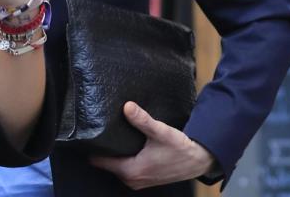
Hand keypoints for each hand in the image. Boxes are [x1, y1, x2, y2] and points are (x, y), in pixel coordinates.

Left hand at [90, 102, 214, 189]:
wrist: (199, 160)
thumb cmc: (180, 148)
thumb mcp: (160, 132)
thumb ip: (142, 120)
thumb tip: (127, 106)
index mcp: (130, 171)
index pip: (98, 161)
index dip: (93, 146)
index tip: (90, 132)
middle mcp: (130, 180)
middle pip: (105, 163)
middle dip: (103, 148)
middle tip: (100, 129)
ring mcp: (137, 181)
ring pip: (115, 165)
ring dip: (114, 153)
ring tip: (111, 134)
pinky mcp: (144, 178)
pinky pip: (125, 168)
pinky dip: (123, 157)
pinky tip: (125, 143)